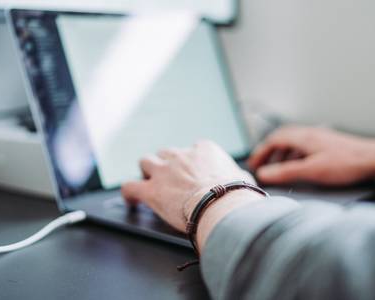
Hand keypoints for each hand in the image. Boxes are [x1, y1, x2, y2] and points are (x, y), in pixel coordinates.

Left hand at [121, 140, 260, 231]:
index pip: (195, 149)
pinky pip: (130, 186)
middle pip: (167, 153)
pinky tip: (132, 199)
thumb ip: (239, 177)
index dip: (193, 161)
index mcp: (205, 150)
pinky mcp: (151, 191)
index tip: (195, 171)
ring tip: (148, 181)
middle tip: (171, 177)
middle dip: (167, 163)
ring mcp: (163, 172)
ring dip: (147, 170)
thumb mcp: (244, 180)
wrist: (221, 205)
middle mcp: (181, 156)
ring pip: (145, 162)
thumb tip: (245, 182)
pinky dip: (129, 192)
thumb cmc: (235, 195)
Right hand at [248, 126, 374, 185]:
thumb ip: (286, 173)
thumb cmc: (348, 164)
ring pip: (294, 142)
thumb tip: (264, 174)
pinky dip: (295, 155)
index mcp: (303, 137)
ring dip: (282, 154)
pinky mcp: (329, 145)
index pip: (274, 139)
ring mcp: (321, 138)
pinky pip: (305, 146)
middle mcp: (311, 134)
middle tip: (261, 164)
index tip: (254, 164)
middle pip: (282, 138)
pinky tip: (300, 166)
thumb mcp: (312, 171)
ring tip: (278, 168)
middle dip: (269, 151)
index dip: (261, 152)